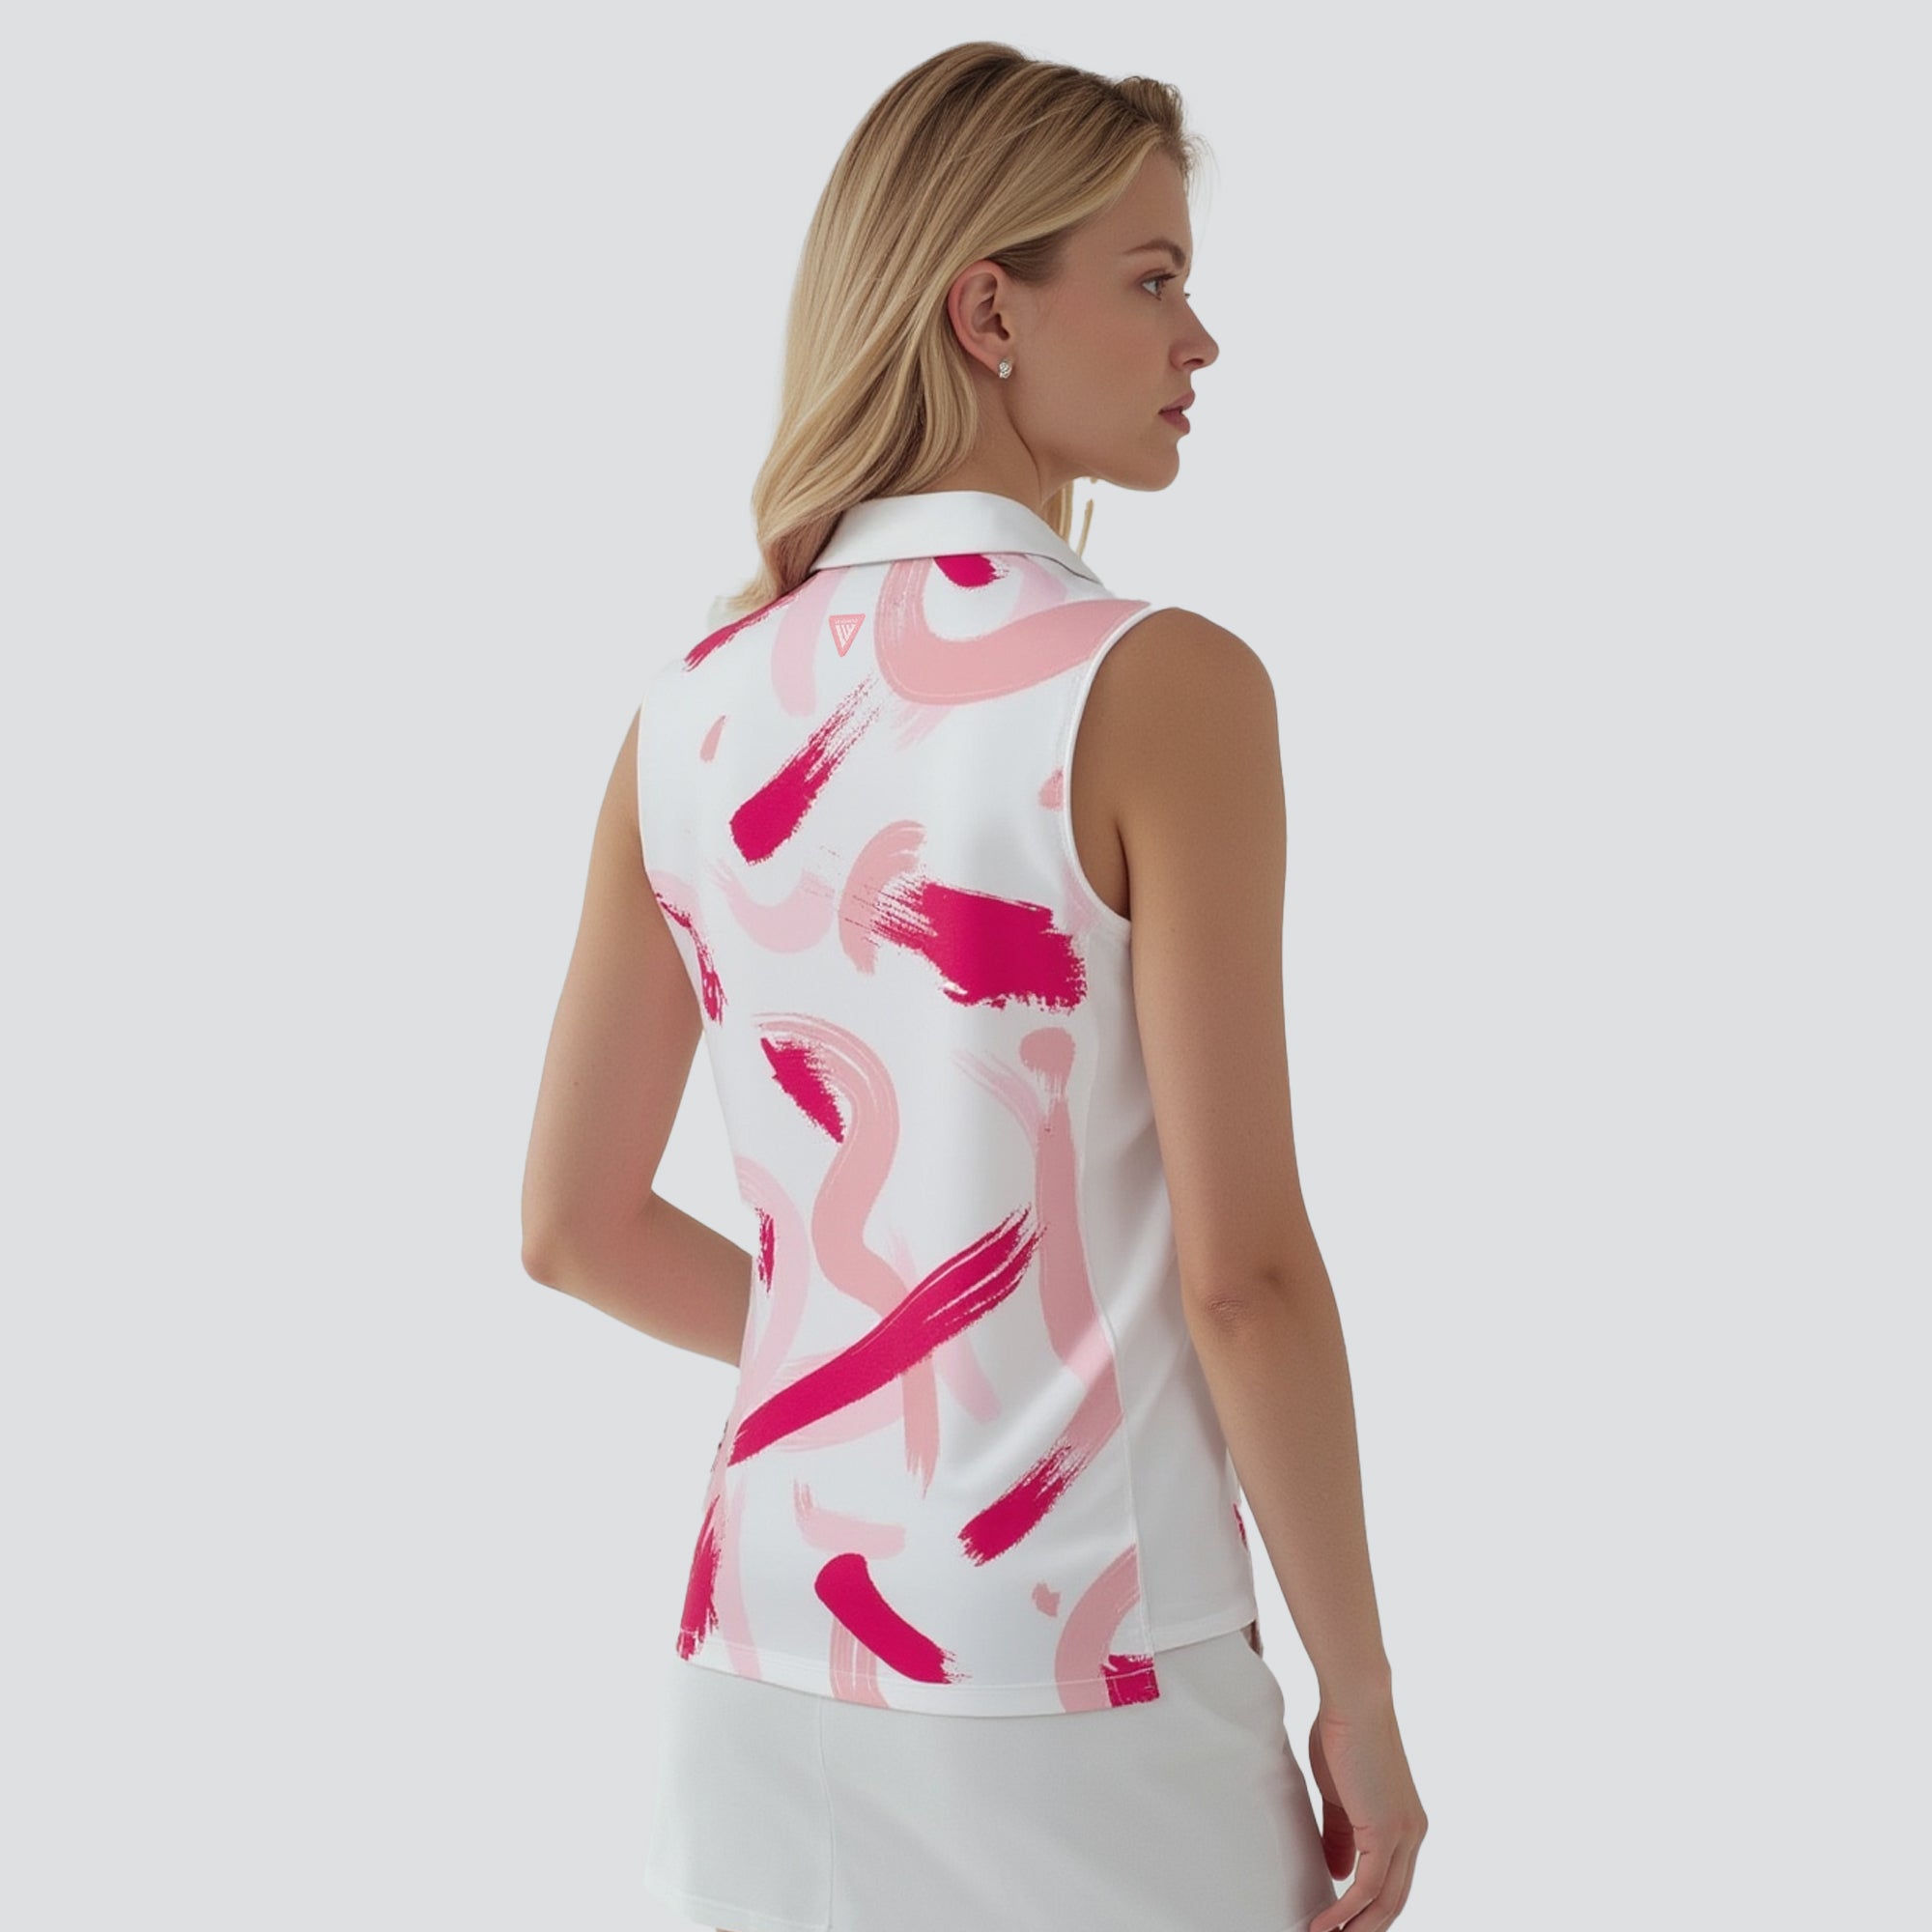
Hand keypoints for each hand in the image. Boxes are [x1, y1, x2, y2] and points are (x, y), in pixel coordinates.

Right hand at [1306, 1693, 1426, 1931]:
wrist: (1355, 1702)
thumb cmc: (1344, 1735)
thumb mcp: (1340, 1795)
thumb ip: (1341, 1835)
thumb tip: (1339, 1875)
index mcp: (1406, 1825)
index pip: (1393, 1884)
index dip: (1369, 1912)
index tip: (1343, 1927)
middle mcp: (1413, 1834)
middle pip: (1394, 1903)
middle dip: (1365, 1930)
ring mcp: (1404, 1834)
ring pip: (1386, 1902)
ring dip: (1355, 1929)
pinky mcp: (1387, 1831)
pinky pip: (1369, 1887)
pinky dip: (1346, 1911)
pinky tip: (1324, 1924)